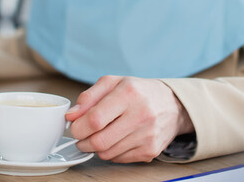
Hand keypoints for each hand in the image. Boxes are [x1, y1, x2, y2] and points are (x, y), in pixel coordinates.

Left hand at [65, 75, 193, 162]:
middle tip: (82, 136)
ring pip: (107, 153)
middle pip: (99, 141)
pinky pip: (119, 159)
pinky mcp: (150, 151)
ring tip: (101, 135)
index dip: (78, 127)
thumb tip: (71, 116)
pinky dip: (111, 152)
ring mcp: (147, 136)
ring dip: (96, 148)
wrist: (173, 105)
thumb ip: (89, 97)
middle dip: (83, 142)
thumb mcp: (113, 83)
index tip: (76, 127)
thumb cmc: (139, 92)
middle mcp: (141, 115)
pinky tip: (117, 140)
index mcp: (129, 94)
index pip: (95, 119)